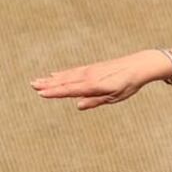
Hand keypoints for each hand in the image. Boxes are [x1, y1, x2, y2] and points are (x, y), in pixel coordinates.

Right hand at [31, 50, 169, 109]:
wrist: (139, 65)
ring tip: (38, 81)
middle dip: (48, 84)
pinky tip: (56, 74)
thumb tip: (78, 105)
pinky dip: (64, 73)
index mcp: (94, 85)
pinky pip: (74, 71)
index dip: (55, 92)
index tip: (41, 93)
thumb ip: (96, 101)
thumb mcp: (115, 97)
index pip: (70, 90)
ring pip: (67, 75)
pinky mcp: (93, 67)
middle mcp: (89, 76)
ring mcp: (90, 70)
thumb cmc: (129, 84)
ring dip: (52, 78)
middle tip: (32, 85)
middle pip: (65, 81)